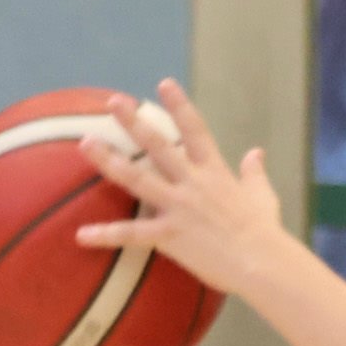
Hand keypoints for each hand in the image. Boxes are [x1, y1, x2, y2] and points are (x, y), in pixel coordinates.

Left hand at [72, 79, 293, 296]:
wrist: (262, 262)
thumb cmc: (265, 231)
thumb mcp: (262, 195)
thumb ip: (254, 172)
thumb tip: (256, 153)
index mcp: (215, 171)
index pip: (195, 130)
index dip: (179, 105)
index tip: (163, 83)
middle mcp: (193, 183)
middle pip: (158, 146)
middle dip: (135, 122)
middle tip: (113, 102)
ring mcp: (179, 207)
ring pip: (137, 179)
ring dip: (109, 161)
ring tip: (85, 143)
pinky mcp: (169, 236)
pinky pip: (131, 235)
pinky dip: (105, 235)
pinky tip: (80, 235)